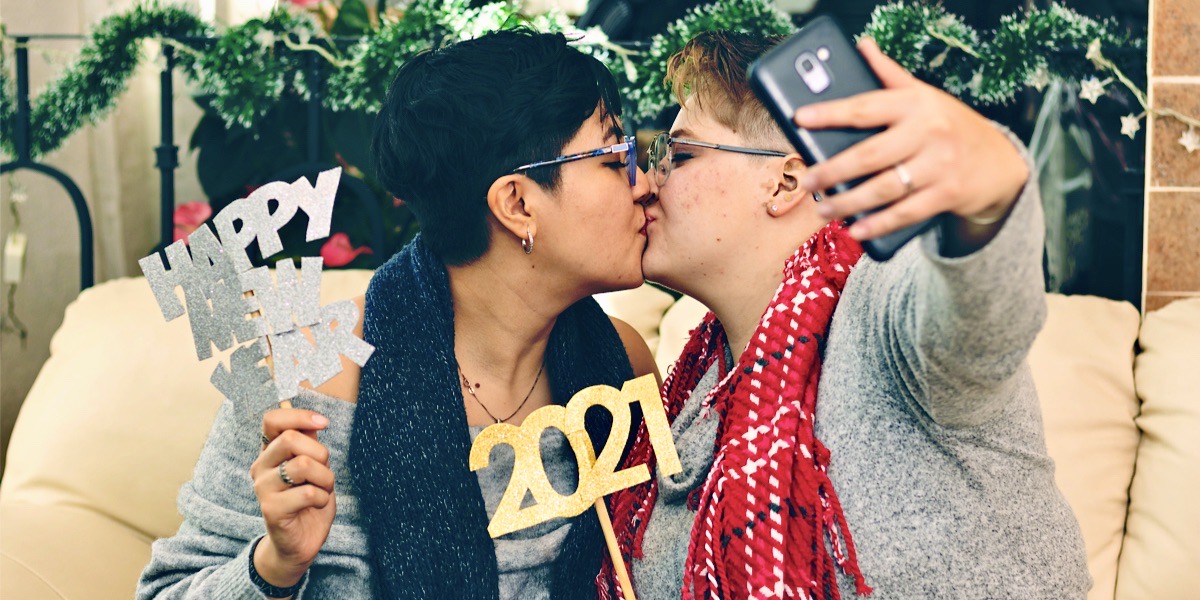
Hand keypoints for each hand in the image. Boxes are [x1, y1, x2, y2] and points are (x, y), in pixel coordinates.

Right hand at [251, 408, 335, 586]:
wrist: (300, 541)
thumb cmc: (308, 500)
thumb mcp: (314, 466)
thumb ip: (309, 442)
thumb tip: (313, 420)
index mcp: (270, 451)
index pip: (272, 419)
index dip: (300, 416)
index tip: (324, 423)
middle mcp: (261, 467)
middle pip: (290, 439)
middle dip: (320, 453)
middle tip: (324, 472)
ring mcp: (263, 488)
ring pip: (302, 465)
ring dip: (325, 477)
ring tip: (323, 489)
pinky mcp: (271, 509)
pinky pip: (308, 493)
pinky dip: (323, 498)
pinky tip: (317, 505)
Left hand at [793, 38, 1028, 240]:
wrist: (1000, 161)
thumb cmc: (950, 125)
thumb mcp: (925, 96)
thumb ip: (891, 75)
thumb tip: (862, 46)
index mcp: (916, 103)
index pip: (866, 106)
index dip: (831, 113)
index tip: (801, 119)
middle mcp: (928, 131)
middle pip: (869, 154)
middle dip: (832, 170)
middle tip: (807, 181)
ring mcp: (939, 165)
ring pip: (884, 188)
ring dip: (848, 202)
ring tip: (823, 209)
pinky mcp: (947, 194)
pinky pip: (905, 212)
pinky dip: (878, 224)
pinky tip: (856, 230)